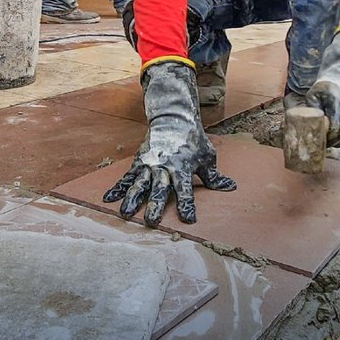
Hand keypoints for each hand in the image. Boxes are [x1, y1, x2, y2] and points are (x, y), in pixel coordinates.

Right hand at [103, 61, 235, 226]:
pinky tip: (109, 199)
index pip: (186, 189)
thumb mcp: (207, 156)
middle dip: (154, 205)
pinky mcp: (139, 161)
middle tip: (151, 222)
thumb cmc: (193, 140)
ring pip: (140, 184)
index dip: (187, 205)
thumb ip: (214, 176)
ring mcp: (150, 163)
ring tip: (125, 214)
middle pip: (159, 189)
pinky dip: (118, 187)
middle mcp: (164, 166)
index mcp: (182, 167)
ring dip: (132, 199)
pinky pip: (128, 176)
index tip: (189, 220)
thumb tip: (231, 187)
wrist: (173, 117)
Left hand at [306, 28, 339, 147]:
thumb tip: (307, 126)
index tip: (318, 137)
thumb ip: (311, 110)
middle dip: (330, 140)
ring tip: (330, 127)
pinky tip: (339, 124)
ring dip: (338, 137)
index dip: (325, 138)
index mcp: (339, 105)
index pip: (334, 131)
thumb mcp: (313, 95)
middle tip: (321, 137)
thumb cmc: (326, 88)